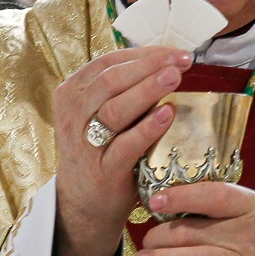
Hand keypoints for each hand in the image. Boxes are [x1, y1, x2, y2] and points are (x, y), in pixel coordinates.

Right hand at [52, 46, 190, 255]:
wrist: (84, 203)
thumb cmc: (102, 150)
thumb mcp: (101, 113)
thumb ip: (124, 89)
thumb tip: (167, 60)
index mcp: (72, 93)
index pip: (108, 63)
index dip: (144, 54)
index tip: (176, 51)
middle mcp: (73, 115)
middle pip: (111, 81)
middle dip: (149, 66)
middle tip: (182, 60)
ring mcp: (84, 144)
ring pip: (115, 109)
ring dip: (148, 90)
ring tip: (176, 77)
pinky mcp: (102, 171)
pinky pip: (125, 145)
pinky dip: (147, 128)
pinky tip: (168, 114)